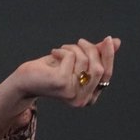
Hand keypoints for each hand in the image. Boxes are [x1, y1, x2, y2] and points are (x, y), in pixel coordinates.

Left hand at [0, 36, 120, 133]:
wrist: (23, 80)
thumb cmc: (48, 71)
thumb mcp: (75, 61)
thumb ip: (94, 54)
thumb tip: (116, 42)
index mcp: (89, 97)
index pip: (107, 75)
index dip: (109, 56)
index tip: (108, 39)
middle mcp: (83, 100)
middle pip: (99, 69)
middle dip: (91, 50)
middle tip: (80, 41)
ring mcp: (73, 94)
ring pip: (85, 61)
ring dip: (73, 49)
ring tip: (61, 49)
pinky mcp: (62, 84)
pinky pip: (72, 58)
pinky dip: (63, 51)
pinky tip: (53, 54)